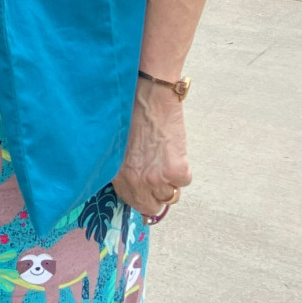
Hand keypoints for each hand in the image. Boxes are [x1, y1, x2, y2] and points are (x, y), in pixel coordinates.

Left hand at [112, 81, 189, 219]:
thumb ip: (125, 169)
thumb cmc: (131, 114)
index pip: (132, 203)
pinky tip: (173, 149)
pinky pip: (184, 181)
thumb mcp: (118, 147)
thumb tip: (136, 186)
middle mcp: (135, 181)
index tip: (147, 192)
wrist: (148, 96)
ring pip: (171, 195)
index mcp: (117, 175)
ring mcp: (155, 178)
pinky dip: (183, 168)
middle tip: (160, 174)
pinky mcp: (176, 171)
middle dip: (158, 193)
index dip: (142, 198)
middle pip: (152, 206)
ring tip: (165, 157)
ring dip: (171, 180)